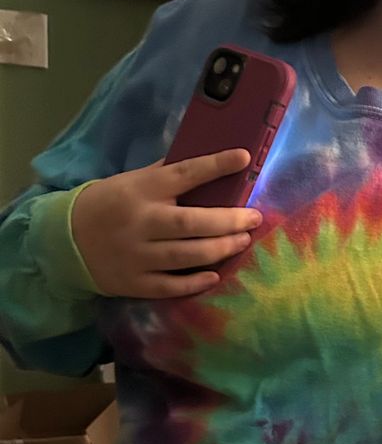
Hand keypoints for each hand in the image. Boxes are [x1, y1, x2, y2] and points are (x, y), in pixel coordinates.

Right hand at [71, 149, 260, 298]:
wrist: (65, 240)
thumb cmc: (111, 203)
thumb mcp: (134, 180)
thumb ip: (168, 174)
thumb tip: (211, 161)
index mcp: (142, 190)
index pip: (184, 174)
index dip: (215, 165)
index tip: (243, 157)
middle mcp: (141, 222)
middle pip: (192, 223)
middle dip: (228, 221)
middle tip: (254, 218)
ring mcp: (137, 255)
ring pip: (186, 255)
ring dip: (220, 249)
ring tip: (243, 240)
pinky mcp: (133, 283)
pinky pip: (170, 286)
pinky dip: (195, 282)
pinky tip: (216, 274)